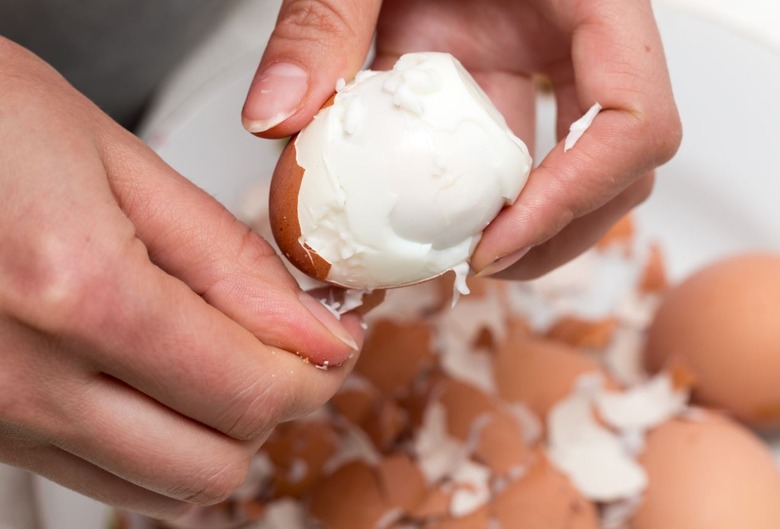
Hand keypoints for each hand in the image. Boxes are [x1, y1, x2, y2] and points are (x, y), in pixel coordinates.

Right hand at [0, 37, 362, 518]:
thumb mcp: (118, 161)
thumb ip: (228, 259)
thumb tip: (312, 330)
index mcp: (76, 293)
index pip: (249, 391)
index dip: (316, 373)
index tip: (333, 340)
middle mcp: (24, 378)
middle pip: (214, 463)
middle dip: (275, 406)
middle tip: (287, 347)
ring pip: (162, 487)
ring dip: (219, 432)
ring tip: (225, 358)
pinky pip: (101, 477)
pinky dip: (158, 443)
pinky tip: (161, 379)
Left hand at [242, 0, 681, 278]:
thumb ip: (324, 23)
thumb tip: (277, 119)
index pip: (634, 117)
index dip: (577, 197)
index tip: (498, 244)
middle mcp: (576, 35)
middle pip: (619, 164)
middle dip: (557, 232)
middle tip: (479, 268)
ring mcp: (540, 56)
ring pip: (569, 165)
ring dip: (521, 224)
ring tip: (455, 255)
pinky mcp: (499, 68)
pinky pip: (505, 145)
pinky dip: (473, 190)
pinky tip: (424, 208)